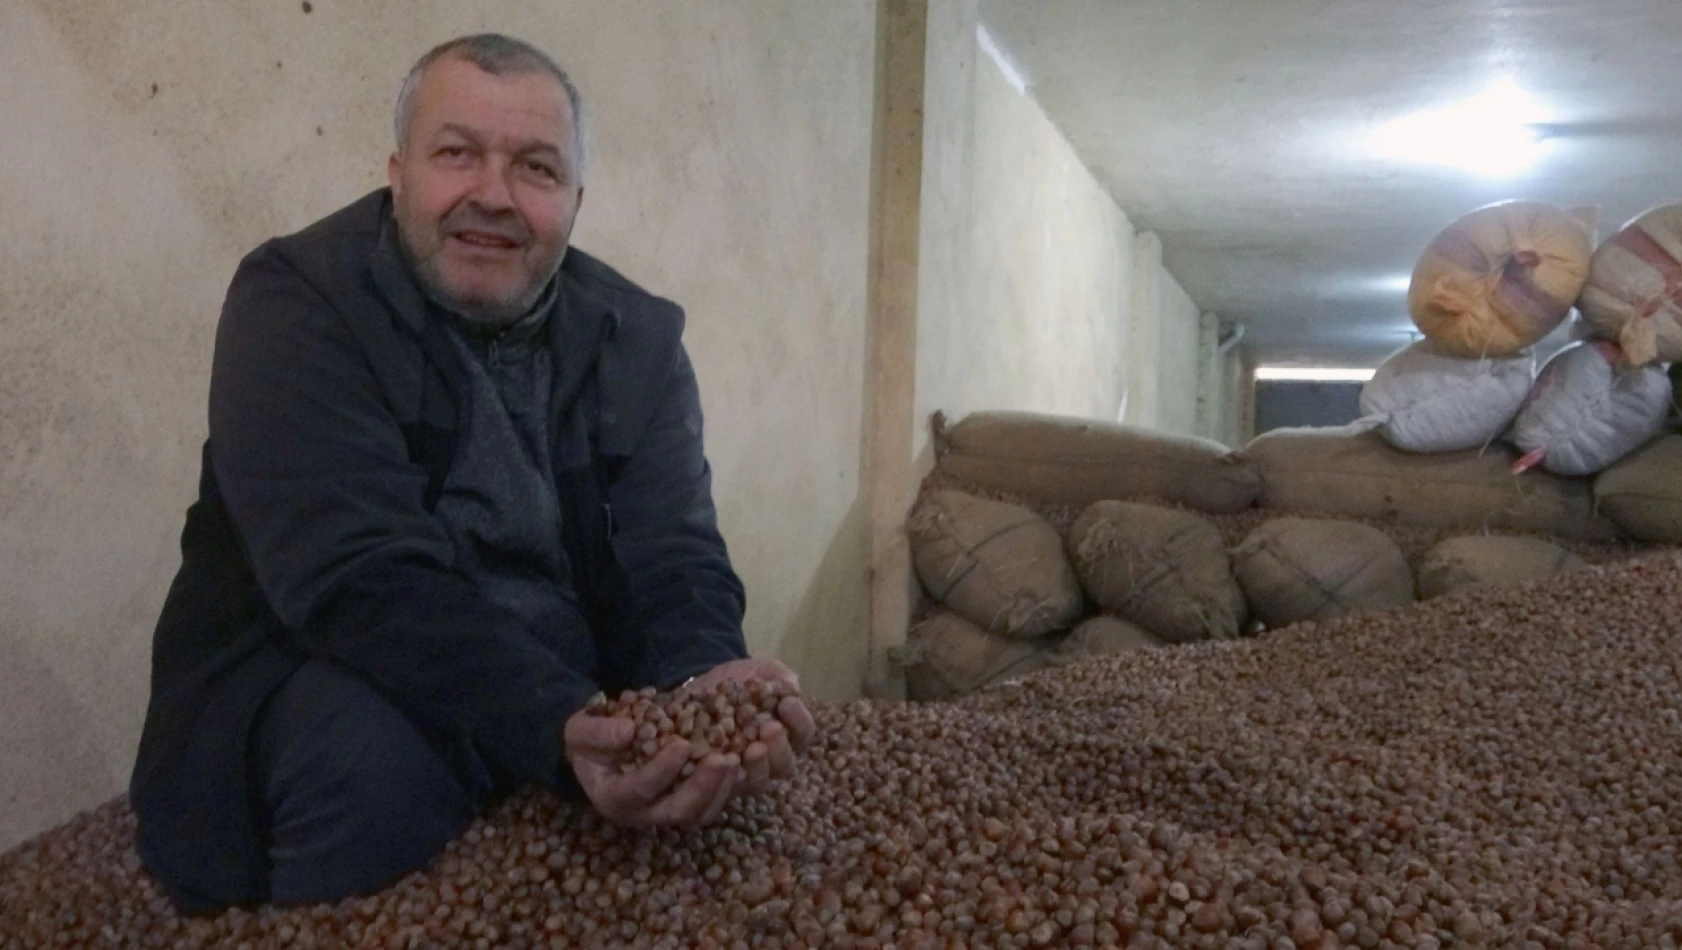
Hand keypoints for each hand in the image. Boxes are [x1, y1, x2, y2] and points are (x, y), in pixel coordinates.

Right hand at [563, 708, 744, 828]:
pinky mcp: (691, 801)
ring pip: (703, 813)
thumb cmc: (588, 737)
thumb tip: (627, 732)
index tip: (681, 745)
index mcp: (614, 798)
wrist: (603, 744)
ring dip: (724, 788)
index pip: (639, 791)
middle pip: (679, 812)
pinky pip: (716, 801)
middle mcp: (645, 813)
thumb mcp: (579, 729)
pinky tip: (748, 758)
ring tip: (741, 758)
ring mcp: (670, 809)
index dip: (661, 771)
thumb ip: (596, 732)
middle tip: (724, 759)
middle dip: (703, 787)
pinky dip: (734, 784)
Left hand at [683, 658, 816, 792]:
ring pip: (758, 782)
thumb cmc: (736, 681)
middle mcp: (769, 758)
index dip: (799, 720)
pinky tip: (721, 761)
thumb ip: (778, 676)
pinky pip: (724, 788)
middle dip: (780, 748)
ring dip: (758, 767)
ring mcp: (742, 772)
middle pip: (784, 766)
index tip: (788, 702)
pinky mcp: (716, 780)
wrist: (697, 687)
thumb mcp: (758, 671)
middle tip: (770, 729)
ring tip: (751, 749)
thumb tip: (791, 687)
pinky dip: (725, 777)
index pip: (802, 733)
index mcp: (785, 732)